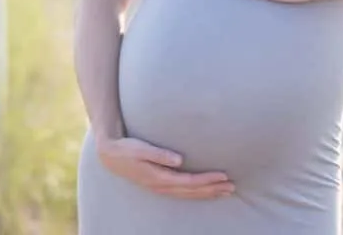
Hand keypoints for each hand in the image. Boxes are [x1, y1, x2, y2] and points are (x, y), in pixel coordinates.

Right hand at [95, 135, 235, 198]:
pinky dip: (196, 192)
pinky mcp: (159, 184)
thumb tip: (179, 160)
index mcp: (159, 178)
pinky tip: (204, 190)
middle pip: (192, 191)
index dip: (207, 180)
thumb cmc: (127, 148)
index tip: (224, 176)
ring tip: (225, 191)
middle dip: (212, 189)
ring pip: (188, 194)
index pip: (189, 181)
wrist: (109, 155)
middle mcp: (161, 185)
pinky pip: (182, 192)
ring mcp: (160, 187)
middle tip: (232, 187)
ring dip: (207, 193)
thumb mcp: (141, 149)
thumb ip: (159, 154)